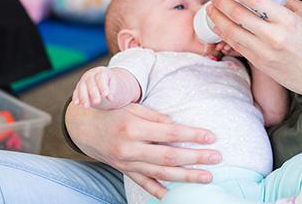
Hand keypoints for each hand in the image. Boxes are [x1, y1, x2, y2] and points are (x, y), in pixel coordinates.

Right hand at [65, 101, 220, 198]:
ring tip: (206, 177)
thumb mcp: (133, 107)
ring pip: (160, 173)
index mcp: (134, 127)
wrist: (85, 127)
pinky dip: (157, 190)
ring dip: (185, 177)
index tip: (211, 137)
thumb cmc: (113, 112)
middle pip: (168, 156)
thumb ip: (155, 117)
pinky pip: (142, 182)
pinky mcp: (124, 170)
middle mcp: (130, 147)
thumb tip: (176, 126)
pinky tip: (172, 194)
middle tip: (217, 158)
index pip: (169, 133)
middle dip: (195, 159)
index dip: (192, 135)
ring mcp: (127, 162)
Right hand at [73, 67, 115, 108]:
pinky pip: (76, 91)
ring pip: (82, 87)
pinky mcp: (79, 87)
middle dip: (93, 93)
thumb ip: (111, 92)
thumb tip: (110, 98)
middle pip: (91, 83)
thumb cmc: (112, 86)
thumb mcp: (115, 87)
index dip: (103, 86)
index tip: (106, 94)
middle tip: (97, 102)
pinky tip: (76, 103)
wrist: (105, 83)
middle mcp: (91, 74)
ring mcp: (84, 80)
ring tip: (86, 106)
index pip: (101, 77)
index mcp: (102, 72)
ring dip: (83, 97)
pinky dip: (76, 97)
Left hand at [206, 0, 301, 113]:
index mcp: (287, 21)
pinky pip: (236, 46)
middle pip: (238, 15)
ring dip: (218, 19)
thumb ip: (288, 1)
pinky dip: (224, 34)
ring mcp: (264, 52)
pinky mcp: (259, 63)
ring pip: (232, 32)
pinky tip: (219, 26)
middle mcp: (273, 36)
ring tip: (211, 9)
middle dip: (222, 3)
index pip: (255, 0)